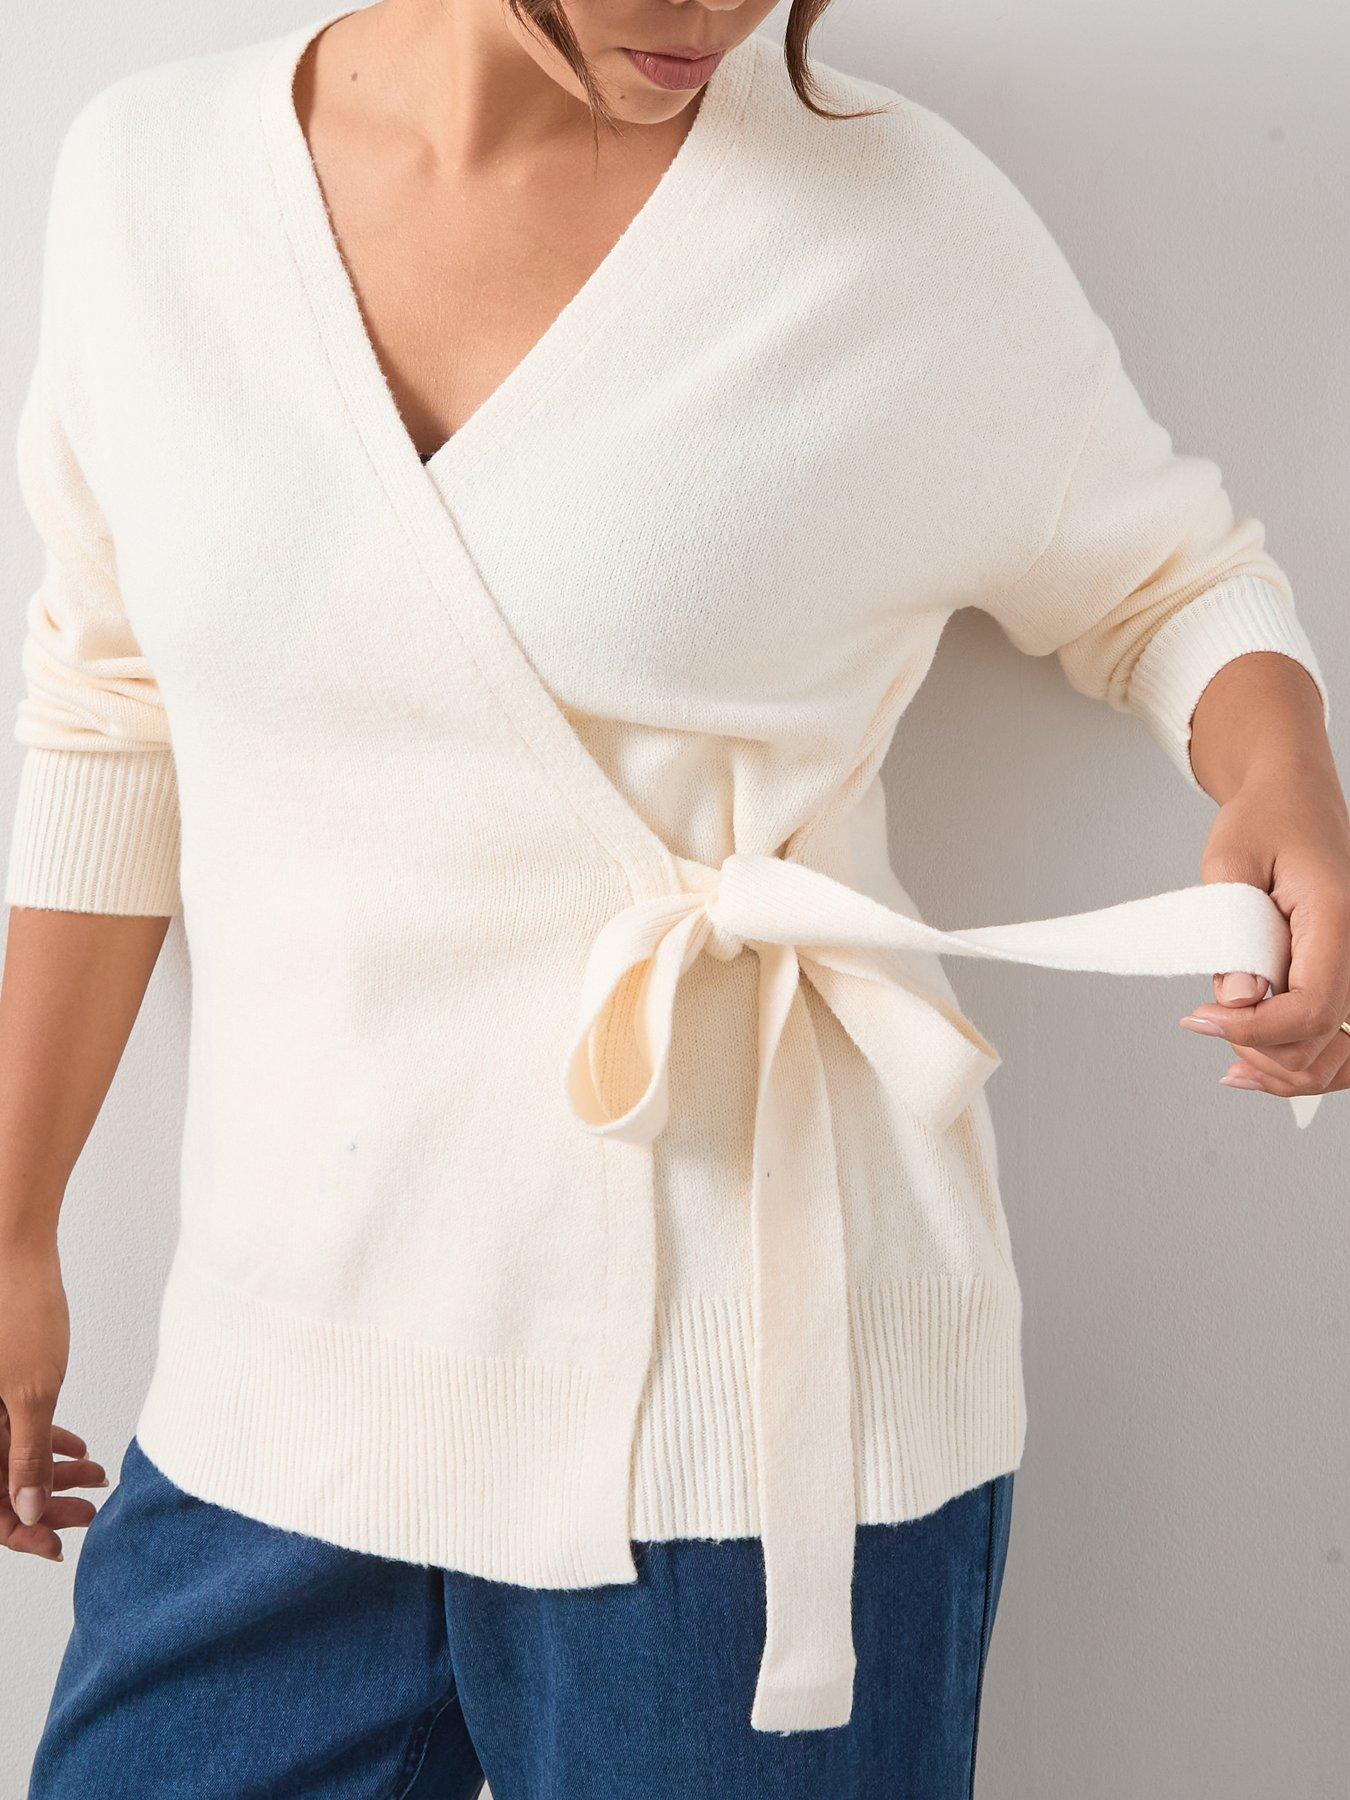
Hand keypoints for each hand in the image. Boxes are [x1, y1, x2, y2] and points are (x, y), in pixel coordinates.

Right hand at [0, 1243, 105, 1560]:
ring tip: (95, 1478)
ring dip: (48, 1472)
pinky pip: (7, 1426)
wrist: (13, 1249)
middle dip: (42, 1503)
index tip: (58, 1543)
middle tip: (88, 1510)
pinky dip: (41, 1440)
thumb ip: (29, 1455)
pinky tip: (78, 1447)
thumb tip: (30, 1509)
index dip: (20, 1532)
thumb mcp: (33, 1392)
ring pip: (6, 1456)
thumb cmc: (19, 1312)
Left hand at [1179, 759, 1349, 1097]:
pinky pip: (1340, 1048)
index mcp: (1337, 920)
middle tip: (1203, 1019)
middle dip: (1257, 1048)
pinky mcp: (1346, 983)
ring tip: (1226, 1053)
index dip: (1253, 1029)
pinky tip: (1252, 1064)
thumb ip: (1232, 928)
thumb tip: (1236, 997)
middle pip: (1321, 1042)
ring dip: (1278, 1069)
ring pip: (1336, 1059)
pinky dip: (1300, 1065)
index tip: (1197, 1017)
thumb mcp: (1232, 857)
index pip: (1312, 1007)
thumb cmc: (1264, 820)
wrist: (1294, 800)